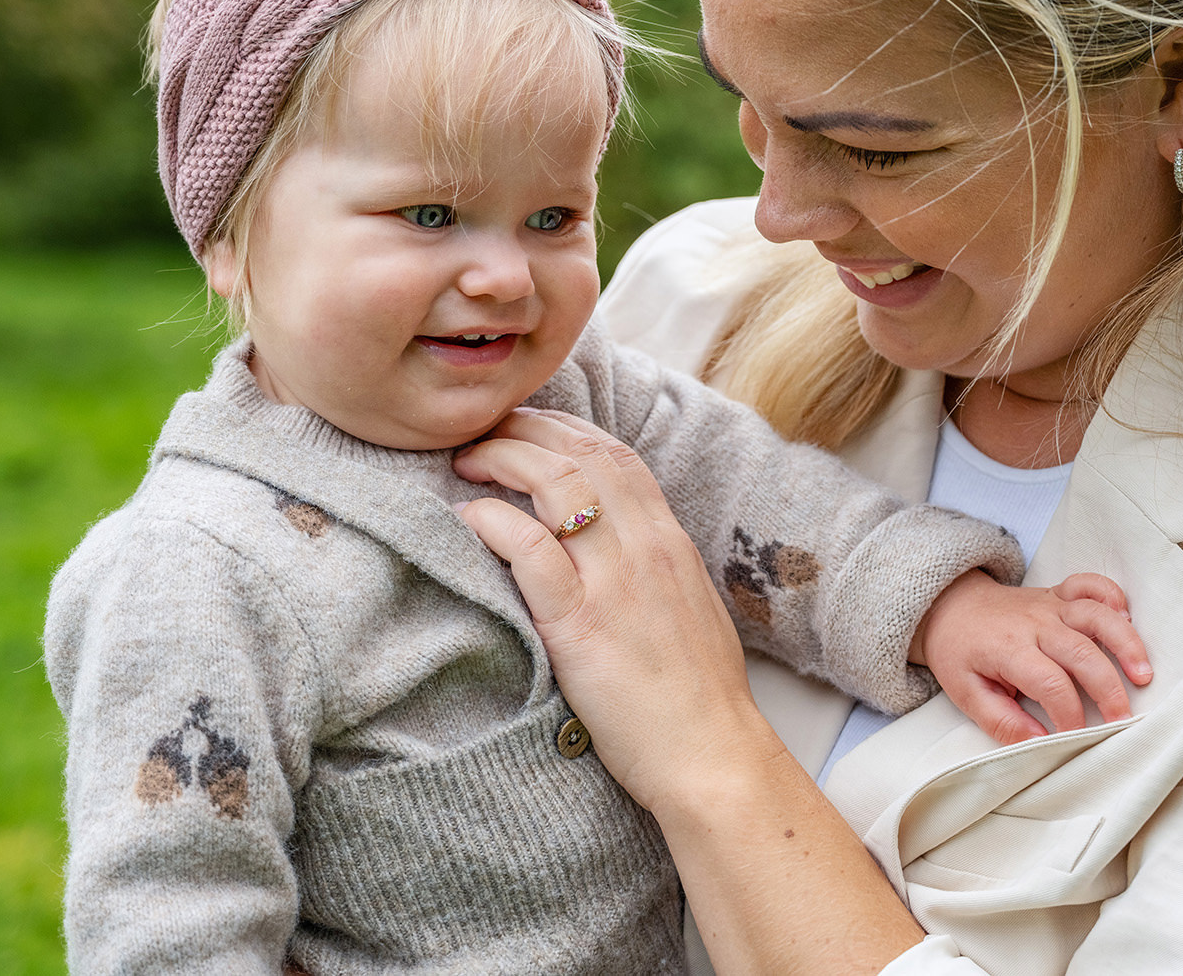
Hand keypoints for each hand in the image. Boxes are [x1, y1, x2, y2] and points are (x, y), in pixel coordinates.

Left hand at [451, 407, 776, 809]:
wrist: (714, 756)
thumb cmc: (698, 697)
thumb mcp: (686, 609)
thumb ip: (650, 570)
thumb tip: (610, 549)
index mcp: (670, 542)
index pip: (616, 454)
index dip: (564, 428)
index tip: (525, 426)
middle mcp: (647, 548)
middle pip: (581, 453)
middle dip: (524, 429)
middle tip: (483, 431)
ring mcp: (616, 583)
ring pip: (555, 484)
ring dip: (504, 459)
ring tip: (468, 462)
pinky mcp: (582, 625)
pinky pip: (530, 551)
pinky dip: (493, 522)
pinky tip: (468, 518)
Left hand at [909, 570, 1151, 743]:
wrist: (950, 606)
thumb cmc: (959, 652)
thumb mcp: (966, 692)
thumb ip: (1001, 721)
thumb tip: (1038, 743)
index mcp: (1009, 649)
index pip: (1050, 684)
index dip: (1069, 715)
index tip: (1076, 737)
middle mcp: (1035, 624)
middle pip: (1081, 653)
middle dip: (1108, 690)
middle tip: (1123, 720)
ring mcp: (1049, 605)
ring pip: (1096, 615)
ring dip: (1124, 643)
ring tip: (1144, 674)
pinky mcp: (1058, 593)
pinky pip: (1090, 584)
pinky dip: (1112, 594)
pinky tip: (1128, 618)